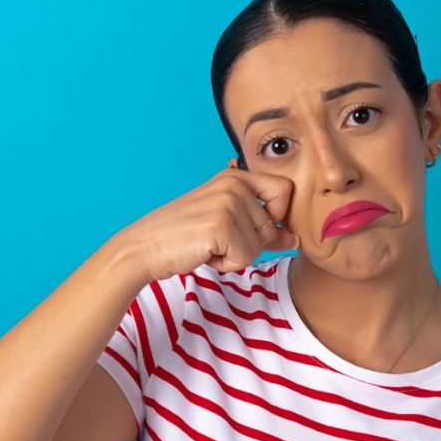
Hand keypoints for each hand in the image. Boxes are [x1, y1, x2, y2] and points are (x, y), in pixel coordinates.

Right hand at [123, 158, 298, 280]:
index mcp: (236, 176)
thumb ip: (263, 229)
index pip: (285, 191)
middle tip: (214, 238)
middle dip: (247, 243)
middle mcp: (234, 183)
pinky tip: (203, 252)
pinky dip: (226, 263)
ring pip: (260, 245)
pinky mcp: (221, 225)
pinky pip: (246, 258)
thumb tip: (296, 239)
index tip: (246, 226)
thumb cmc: (183, 237)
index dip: (274, 218)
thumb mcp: (227, 226)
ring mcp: (228, 203)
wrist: (144, 247)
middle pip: (272, 227)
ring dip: (235, 255)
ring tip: (206, 244)